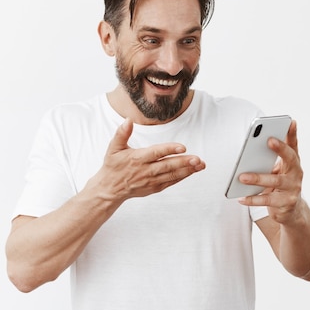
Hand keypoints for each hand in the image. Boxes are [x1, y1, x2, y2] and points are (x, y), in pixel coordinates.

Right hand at [89, 118, 205, 201]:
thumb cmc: (113, 166)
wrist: (109, 189)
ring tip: (200, 164)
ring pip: (172, 175)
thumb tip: (128, 120)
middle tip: (198, 159)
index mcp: (137, 158)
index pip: (156, 153)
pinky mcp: (154, 188)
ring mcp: (151, 180)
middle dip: (184, 162)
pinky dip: (182, 177)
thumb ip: (122, 133)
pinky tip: (192, 171)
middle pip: (167, 165)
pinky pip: (171, 182)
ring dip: (187, 170)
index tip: (182, 147)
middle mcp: (145, 170)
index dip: (169, 149)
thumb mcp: (113, 148)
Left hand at [237, 120, 302, 224]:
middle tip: (268, 140)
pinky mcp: (286, 203)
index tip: (290, 121)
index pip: (294, 145)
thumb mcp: (277, 171)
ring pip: (275, 181)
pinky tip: (241, 198)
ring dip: (257, 178)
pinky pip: (268, 200)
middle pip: (290, 158)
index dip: (293, 134)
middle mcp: (296, 173)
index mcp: (293, 162)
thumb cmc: (280, 186)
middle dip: (280, 148)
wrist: (291, 212)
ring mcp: (293, 189)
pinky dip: (253, 199)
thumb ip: (268, 161)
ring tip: (241, 177)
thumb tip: (249, 154)